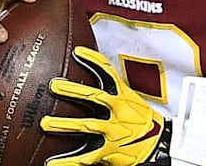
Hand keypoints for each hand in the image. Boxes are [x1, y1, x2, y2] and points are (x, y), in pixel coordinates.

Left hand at [41, 46, 170, 165]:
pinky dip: (67, 161)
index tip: (78, 52)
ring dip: (64, 124)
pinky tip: (52, 162)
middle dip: (73, 91)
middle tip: (54, 85)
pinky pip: (85, 157)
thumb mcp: (133, 100)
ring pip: (87, 126)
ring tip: (45, 123)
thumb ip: (115, 91)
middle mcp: (117, 112)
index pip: (108, 73)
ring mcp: (112, 132)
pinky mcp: (108, 151)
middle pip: (94, 98)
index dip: (93, 61)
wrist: (160, 145)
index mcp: (123, 96)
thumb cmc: (143, 121)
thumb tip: (96, 79)